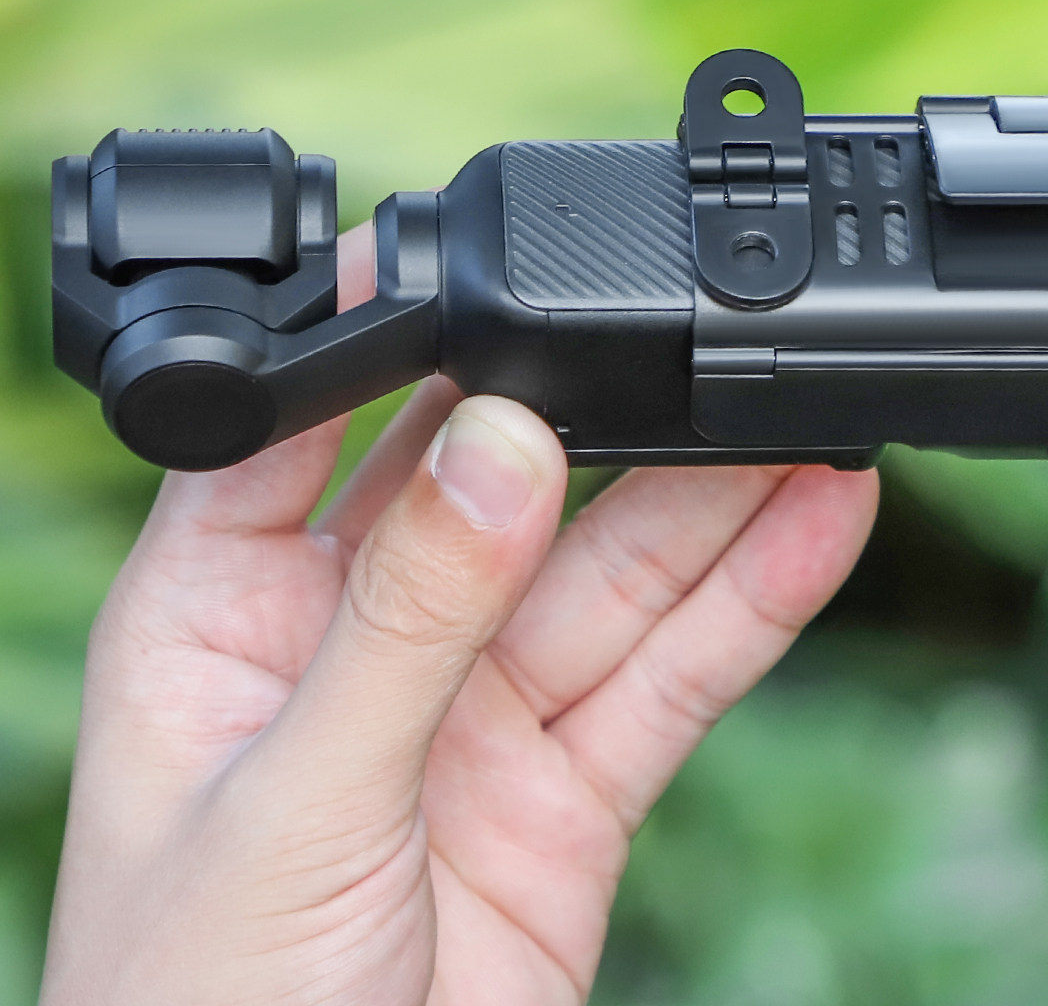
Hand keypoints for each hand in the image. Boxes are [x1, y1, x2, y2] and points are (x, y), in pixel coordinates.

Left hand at [39, 227, 877, 1005]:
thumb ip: (408, 616)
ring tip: (800, 417)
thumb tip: (499, 440)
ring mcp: (472, 713)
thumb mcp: (294, 802)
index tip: (492, 251)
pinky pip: (670, 674)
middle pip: (498, 488)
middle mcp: (357, 641)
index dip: (394, 336)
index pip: (310, 430)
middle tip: (701, 338)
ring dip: (709, 498)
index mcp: (224, 615)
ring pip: (607, 573)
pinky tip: (817, 521)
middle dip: (601, 416)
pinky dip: (751, 602)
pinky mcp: (567, 786)